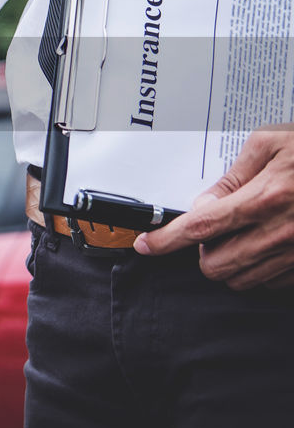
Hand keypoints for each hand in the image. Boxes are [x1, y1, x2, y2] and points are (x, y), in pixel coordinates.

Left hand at [135, 124, 293, 288]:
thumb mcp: (271, 144)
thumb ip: (233, 176)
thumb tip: (206, 204)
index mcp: (268, 197)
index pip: (202, 227)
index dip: (167, 239)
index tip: (146, 244)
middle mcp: (283, 231)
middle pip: (216, 265)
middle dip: (203, 252)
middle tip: (212, 230)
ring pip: (241, 279)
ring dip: (229, 262)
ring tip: (241, 234)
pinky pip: (271, 283)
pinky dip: (258, 270)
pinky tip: (265, 244)